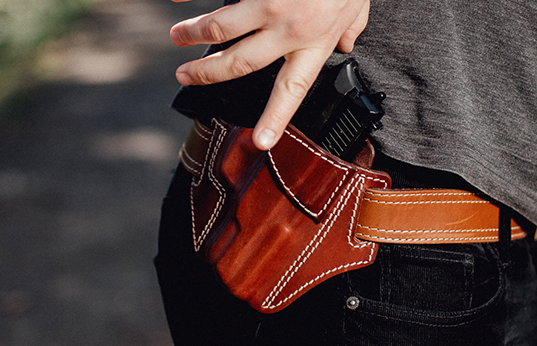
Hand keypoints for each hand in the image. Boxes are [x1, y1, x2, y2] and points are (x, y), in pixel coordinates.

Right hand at [170, 0, 369, 149]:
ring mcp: (269, 2)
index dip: (276, 117)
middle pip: (239, 63)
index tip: (261, 141)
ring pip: (220, 27)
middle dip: (206, 73)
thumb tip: (347, 44)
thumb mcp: (359, 2)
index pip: (292, 90)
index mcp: (314, 41)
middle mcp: (288, 27)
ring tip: (177, 37)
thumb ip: (351, 27)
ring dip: (192, 33)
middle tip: (184, 76)